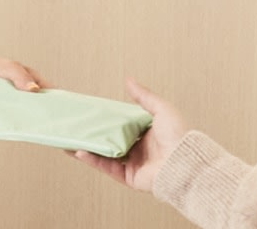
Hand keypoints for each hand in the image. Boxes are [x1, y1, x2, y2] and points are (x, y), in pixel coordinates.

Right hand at [68, 78, 186, 191]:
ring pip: (104, 155)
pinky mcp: (130, 177)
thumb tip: (130, 80)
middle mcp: (140, 149)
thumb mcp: (161, 109)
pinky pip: (107, 167)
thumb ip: (144, 96)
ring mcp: (134, 163)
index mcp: (148, 133)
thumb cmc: (180, 136)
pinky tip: (79, 152)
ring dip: (87, 148)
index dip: (107, 120)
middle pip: (111, 141)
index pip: (122, 125)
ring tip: (70, 140)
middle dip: (93, 135)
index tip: (92, 114)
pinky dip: (92, 160)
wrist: (186, 163)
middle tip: (77, 127)